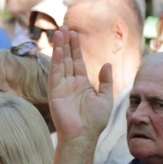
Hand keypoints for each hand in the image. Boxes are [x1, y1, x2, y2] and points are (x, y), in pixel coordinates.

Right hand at [48, 26, 112, 144]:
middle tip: (65, 27)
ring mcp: (61, 87)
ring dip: (59, 48)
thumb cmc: (95, 121)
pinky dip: (56, 61)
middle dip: (66, 43)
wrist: (84, 136)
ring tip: (60, 32)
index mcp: (82, 84)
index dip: (76, 47)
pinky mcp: (55, 92)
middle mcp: (70, 83)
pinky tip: (58, 50)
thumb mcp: (105, 98)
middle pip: (67, 59)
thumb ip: (106, 81)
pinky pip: (55, 74)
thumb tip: (107, 64)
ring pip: (60, 63)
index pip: (77, 61)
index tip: (74, 33)